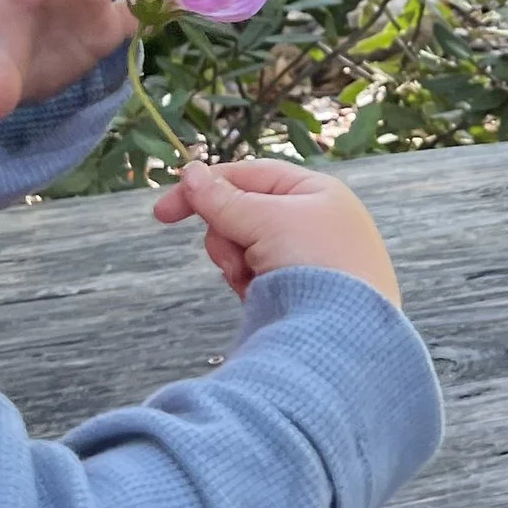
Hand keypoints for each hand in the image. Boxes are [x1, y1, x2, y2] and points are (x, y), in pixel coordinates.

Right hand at [151, 157, 400, 306]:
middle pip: (243, 213)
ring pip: (245, 248)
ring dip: (237, 264)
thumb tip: (191, 173)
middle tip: (236, 258)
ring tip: (254, 282)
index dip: (205, 188)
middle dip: (227, 237)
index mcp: (317, 192)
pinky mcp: (302, 291)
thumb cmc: (315, 263)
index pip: (250, 175)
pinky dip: (250, 286)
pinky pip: (257, 277)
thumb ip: (223, 199)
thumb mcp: (265, 220)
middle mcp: (316, 220)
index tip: (162, 213)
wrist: (345, 334)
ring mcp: (309, 257)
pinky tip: (261, 300)